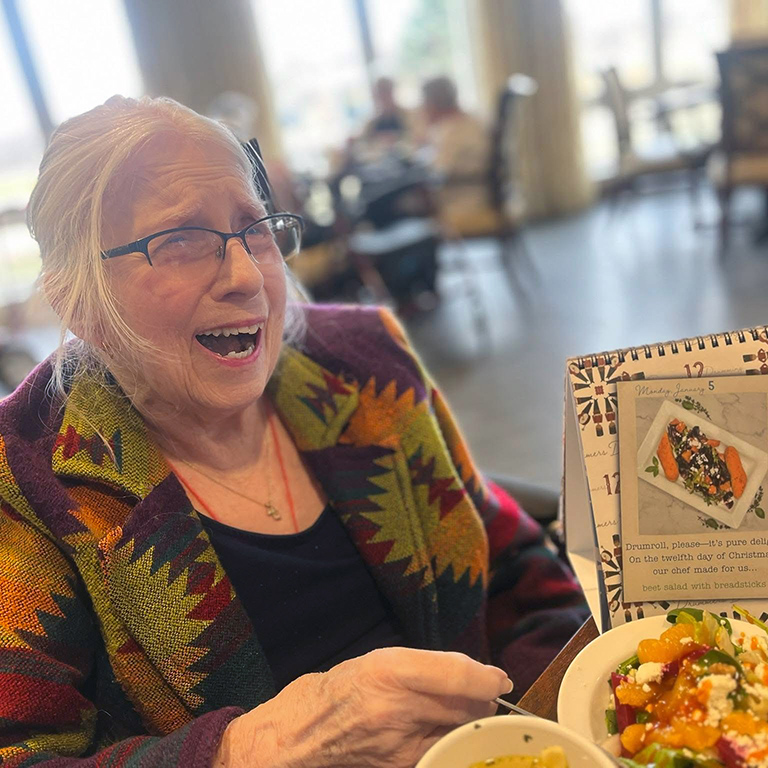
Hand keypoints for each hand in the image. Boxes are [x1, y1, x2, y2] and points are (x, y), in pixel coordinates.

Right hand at [215, 647, 511, 767]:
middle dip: (481, 701)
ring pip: (460, 734)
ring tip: (458, 714)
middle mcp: (395, 709)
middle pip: (467, 708)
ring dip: (470, 724)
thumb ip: (430, 666)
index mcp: (389, 670)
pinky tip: (440, 736)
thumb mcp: (382, 661)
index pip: (460, 676)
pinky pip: (441, 754)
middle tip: (479, 694)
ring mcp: (398, 746)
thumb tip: (482, 677)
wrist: (299, 738)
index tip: (499, 679)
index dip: (489, 678)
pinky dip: (450, 744)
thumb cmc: (341, 690)